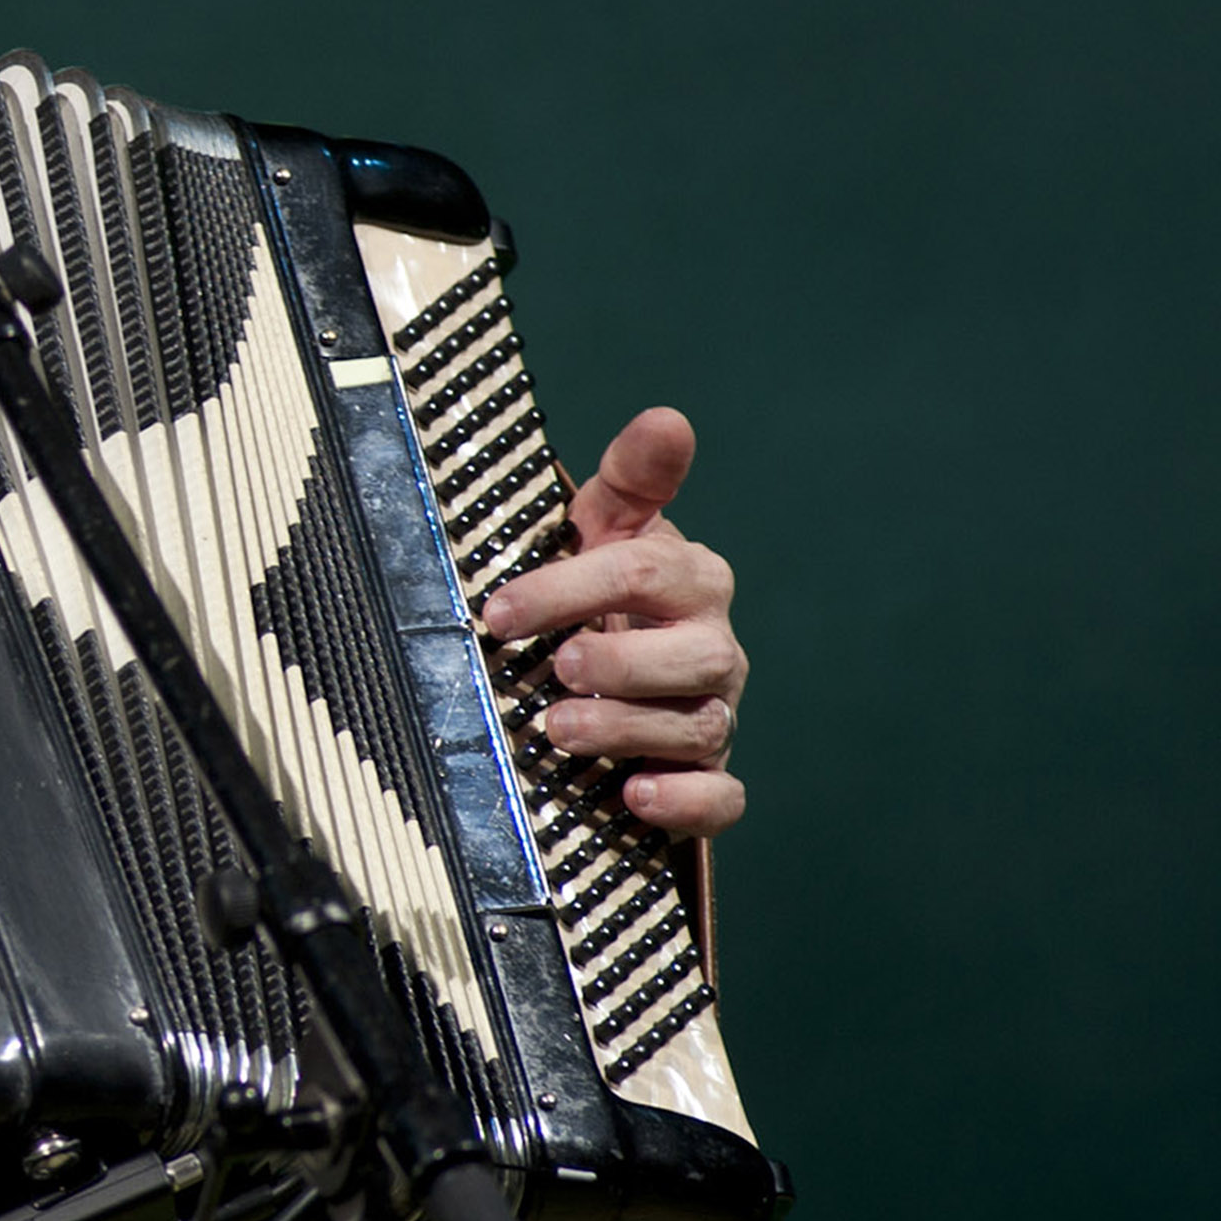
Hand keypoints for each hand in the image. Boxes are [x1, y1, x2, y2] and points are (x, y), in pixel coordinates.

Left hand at [478, 405, 747, 836]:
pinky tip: (637, 798)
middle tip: (557, 670)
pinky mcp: (708, 774)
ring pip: (698, 728)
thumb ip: (633, 476)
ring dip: (629, 731)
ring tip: (560, 731)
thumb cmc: (604, 587)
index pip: (644, 575)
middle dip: (621, 665)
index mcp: (690, 581)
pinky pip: (722, 796)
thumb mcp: (607, 524)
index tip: (498, 610)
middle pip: (691, 658)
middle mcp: (712, 648)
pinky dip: (689, 802)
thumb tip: (668, 418)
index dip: (571, 589)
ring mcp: (712, 714)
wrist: (620, 664)